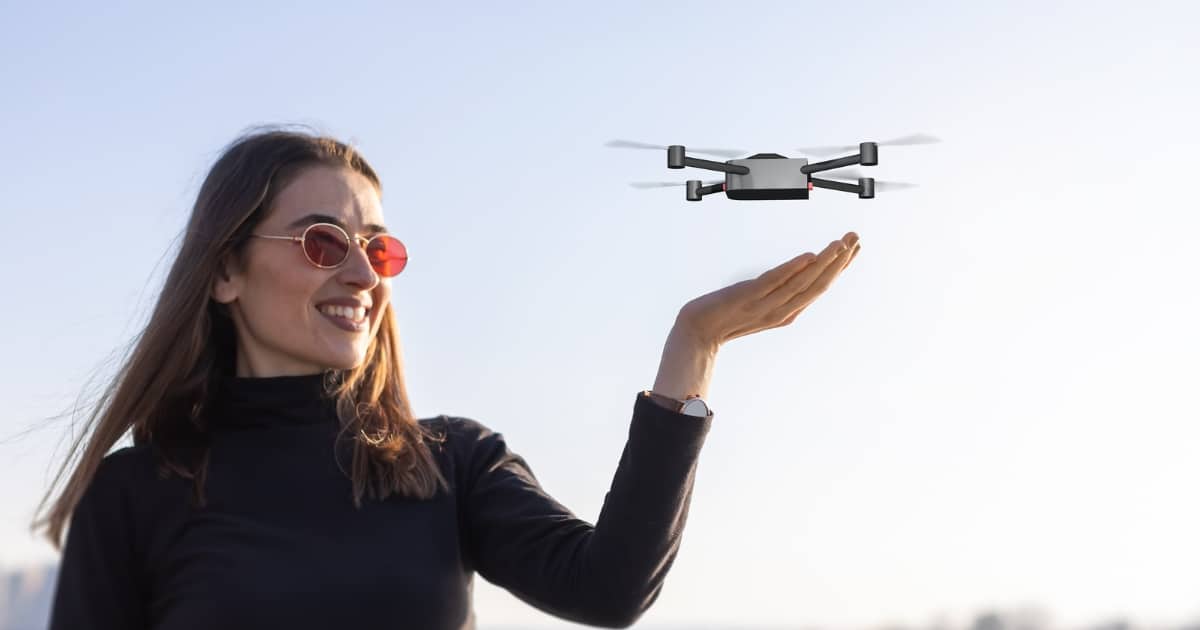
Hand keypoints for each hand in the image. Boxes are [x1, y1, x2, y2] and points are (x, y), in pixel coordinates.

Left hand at [675, 232, 860, 347]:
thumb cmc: (724, 315)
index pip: (821, 287)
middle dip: (840, 262)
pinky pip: (775, 282)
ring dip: (825, 262)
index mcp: (787, 313)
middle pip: (818, 285)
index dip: (840, 268)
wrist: (696, 331)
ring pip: (803, 283)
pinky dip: (793, 269)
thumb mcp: (760, 305)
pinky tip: (808, 256)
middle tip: (856, 238)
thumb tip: (800, 269)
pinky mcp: (748, 297)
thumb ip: (780, 291)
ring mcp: (765, 305)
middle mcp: (781, 311)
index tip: (854, 248)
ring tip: (840, 243)